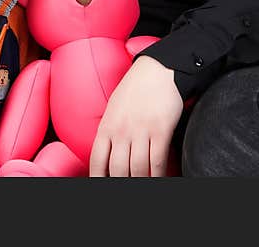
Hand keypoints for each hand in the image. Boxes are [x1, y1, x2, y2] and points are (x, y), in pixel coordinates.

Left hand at [89, 55, 182, 176]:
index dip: (99, 178)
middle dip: (122, 183)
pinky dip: (158, 175)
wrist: (157, 71)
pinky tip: (158, 179)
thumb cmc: (134, 90)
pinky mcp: (160, 130)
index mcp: (106, 126)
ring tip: (143, 184)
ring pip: (138, 169)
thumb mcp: (113, 109)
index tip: (102, 186)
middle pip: (118, 170)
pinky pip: (158, 161)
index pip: (97, 161)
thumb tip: (108, 154)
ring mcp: (140, 131)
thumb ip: (110, 131)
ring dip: (141, 181)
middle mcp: (121, 131)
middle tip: (126, 187)